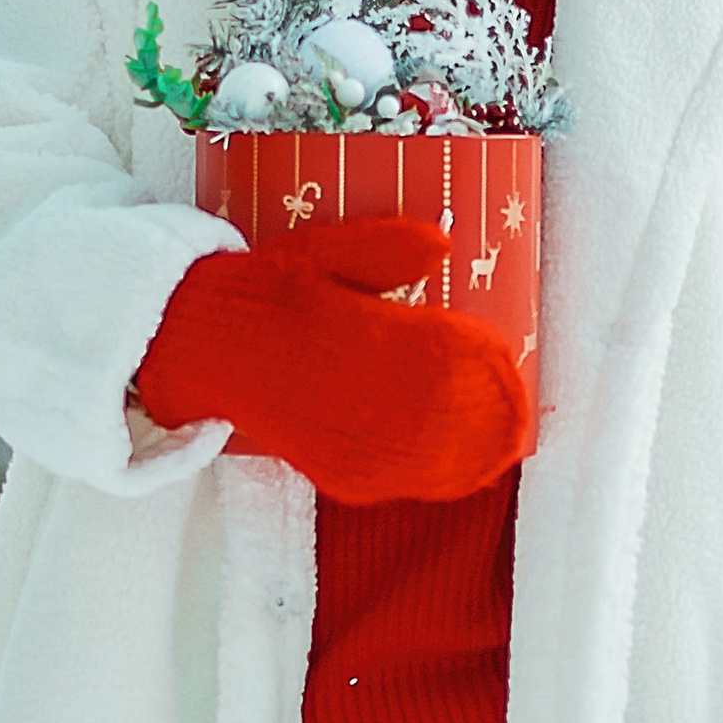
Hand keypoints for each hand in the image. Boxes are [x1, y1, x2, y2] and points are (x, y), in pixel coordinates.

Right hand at [133, 219, 528, 505]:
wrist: (203, 349)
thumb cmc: (271, 294)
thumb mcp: (321, 252)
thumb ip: (383, 249)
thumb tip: (442, 240)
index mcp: (347, 334)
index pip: (434, 352)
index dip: (479, 356)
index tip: (503, 346)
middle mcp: (348, 397)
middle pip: (442, 411)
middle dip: (488, 408)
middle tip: (519, 403)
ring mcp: (345, 443)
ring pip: (432, 454)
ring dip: (478, 446)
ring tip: (509, 435)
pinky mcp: (341, 474)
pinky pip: (407, 482)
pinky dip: (446, 473)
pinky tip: (474, 465)